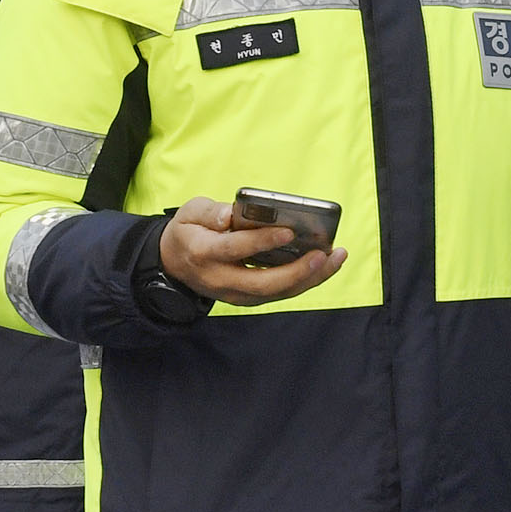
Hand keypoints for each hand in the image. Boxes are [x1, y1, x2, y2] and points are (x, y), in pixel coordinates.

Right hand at [156, 196, 345, 305]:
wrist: (174, 264)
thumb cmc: (188, 231)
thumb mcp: (189, 213)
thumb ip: (210, 213)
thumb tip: (231, 214)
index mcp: (203, 253)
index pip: (235, 249)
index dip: (262, 241)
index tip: (288, 231)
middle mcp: (221, 279)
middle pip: (263, 283)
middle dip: (297, 271)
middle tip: (324, 254)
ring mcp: (235, 294)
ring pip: (276, 293)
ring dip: (309, 279)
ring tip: (336, 258)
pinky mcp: (248, 298)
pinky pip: (280, 293)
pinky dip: (305, 281)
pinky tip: (325, 265)